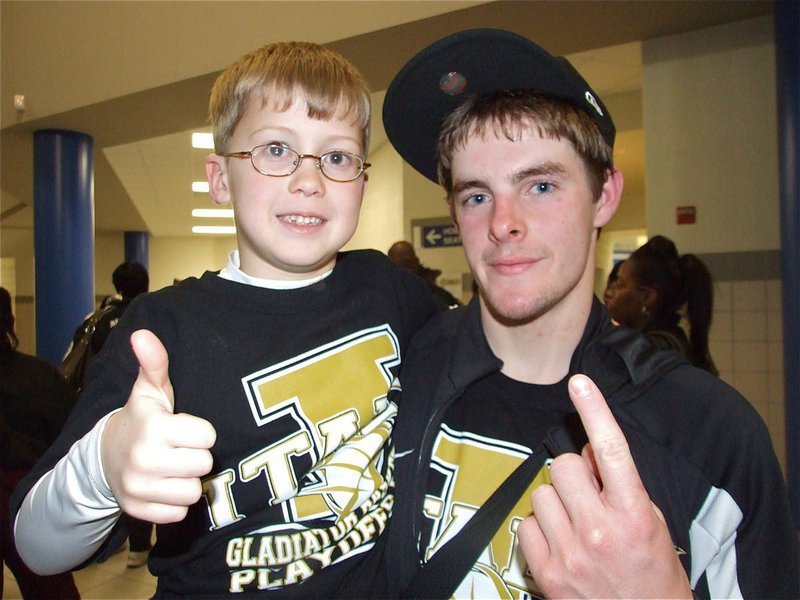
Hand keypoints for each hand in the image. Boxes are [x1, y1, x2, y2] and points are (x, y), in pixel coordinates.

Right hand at [101, 329, 216, 523]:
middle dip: (196, 456)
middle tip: (179, 449)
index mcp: (153, 428)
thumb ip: (154, 363)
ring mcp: (139, 489)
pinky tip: (164, 485)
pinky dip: (175, 502)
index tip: (185, 428)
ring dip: (187, 480)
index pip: (207, 436)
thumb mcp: (149, 390)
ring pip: (193, 491)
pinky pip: (179, 513)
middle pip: (204, 465)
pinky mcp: (139, 512)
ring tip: (173, 467)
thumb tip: (142, 333)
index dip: (200, 432)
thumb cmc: (141, 419)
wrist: (104, 457)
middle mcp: (144, 460)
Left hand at [517, 374, 690, 597]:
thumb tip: (586, 451)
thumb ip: (619, 484)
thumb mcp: (651, 522)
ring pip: (543, 493)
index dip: (595, 413)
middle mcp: (600, 531)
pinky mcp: (547, 572)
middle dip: (575, 476)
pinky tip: (562, 544)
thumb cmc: (652, 572)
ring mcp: (571, 553)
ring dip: (557, 502)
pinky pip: (527, 524)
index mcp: (634, 514)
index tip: (580, 383)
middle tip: (590, 496)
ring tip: (577, 525)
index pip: (611, 452)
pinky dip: (542, 528)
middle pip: (565, 466)